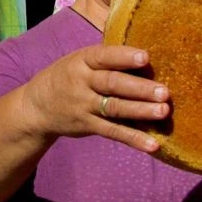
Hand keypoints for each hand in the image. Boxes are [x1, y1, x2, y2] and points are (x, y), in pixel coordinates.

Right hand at [22, 44, 169, 153]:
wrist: (36, 107)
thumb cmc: (66, 77)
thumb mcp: (78, 61)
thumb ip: (105, 60)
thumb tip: (145, 59)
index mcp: (81, 61)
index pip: (104, 57)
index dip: (124, 57)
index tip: (146, 57)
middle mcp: (82, 82)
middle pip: (112, 84)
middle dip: (139, 88)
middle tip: (164, 91)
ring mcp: (84, 106)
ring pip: (115, 108)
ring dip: (140, 111)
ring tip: (163, 112)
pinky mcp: (87, 126)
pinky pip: (112, 132)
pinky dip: (133, 138)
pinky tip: (152, 144)